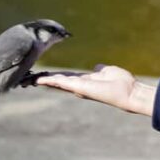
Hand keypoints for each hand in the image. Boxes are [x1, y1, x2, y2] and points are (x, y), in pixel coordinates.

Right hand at [36, 65, 156, 116]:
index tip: (46, 74)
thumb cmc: (122, 83)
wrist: (129, 92)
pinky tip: (39, 80)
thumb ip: (100, 70)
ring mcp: (79, 87)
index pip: (68, 78)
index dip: (57, 76)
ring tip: (31, 80)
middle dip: (47, 80)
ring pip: (58, 83)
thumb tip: (96, 67)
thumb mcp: (108, 72)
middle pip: (60, 81)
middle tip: (32, 79)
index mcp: (87, 81)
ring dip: (44, 81)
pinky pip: (61, 82)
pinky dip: (50, 81)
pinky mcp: (79, 87)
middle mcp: (81, 85)